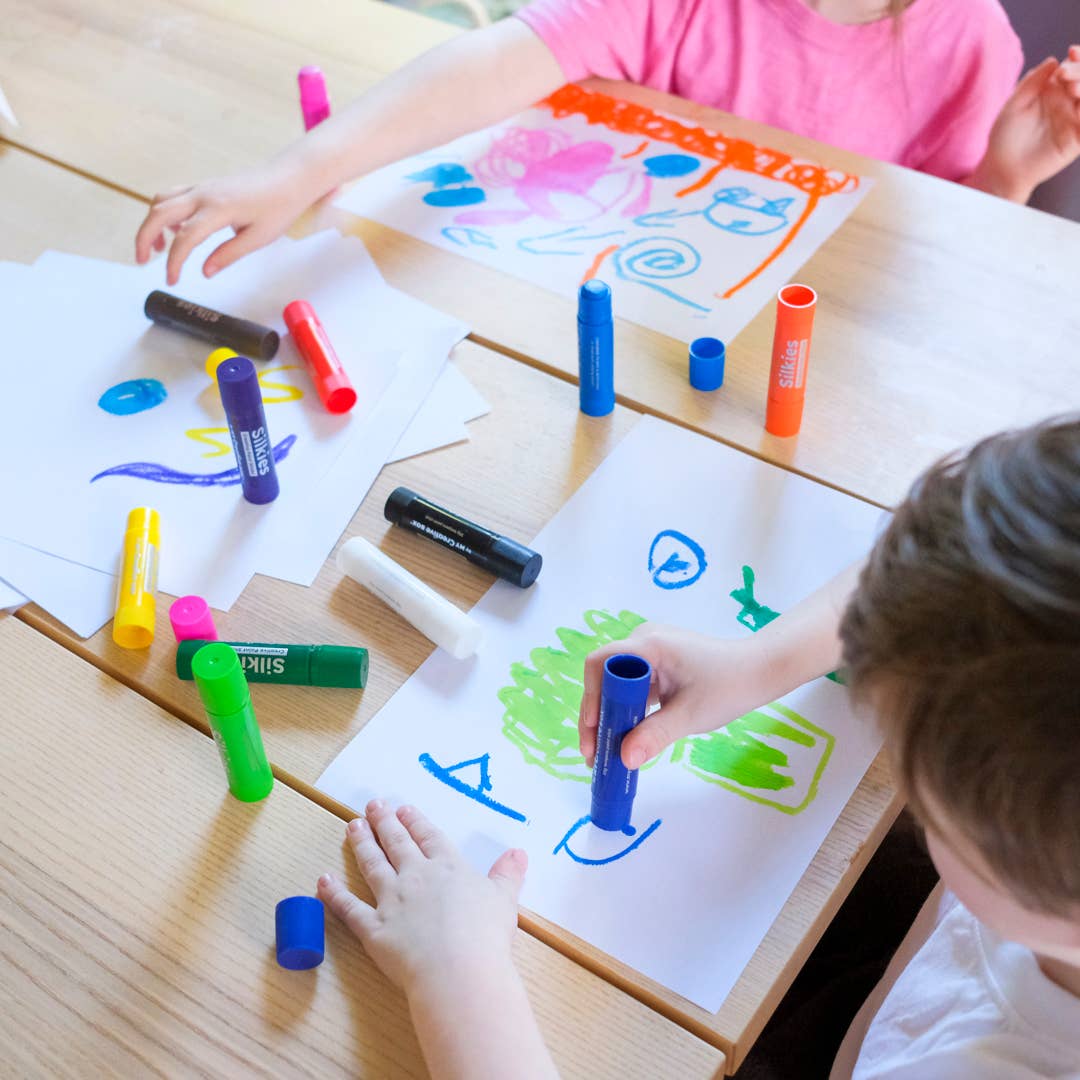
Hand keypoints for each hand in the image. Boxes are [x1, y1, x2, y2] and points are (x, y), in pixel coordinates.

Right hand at [134, 157, 322, 284]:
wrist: (288, 178)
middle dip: (144, 237)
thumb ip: (229, 254)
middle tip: (142, 261)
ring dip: (152, 224)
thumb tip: (204, 271)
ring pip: (162, 201)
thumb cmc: (278, 207)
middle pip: (158, 212)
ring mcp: (201, 188)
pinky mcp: (204, 188)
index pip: (185, 238)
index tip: (171, 280)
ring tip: (159, 250)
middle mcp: (203, 194)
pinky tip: (176, 231)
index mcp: (218, 209)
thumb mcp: (258, 238)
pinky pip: (174, 196)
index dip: (174, 262)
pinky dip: (165, 213)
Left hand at [317, 799, 526, 994]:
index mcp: (447, 867)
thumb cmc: (485, 935)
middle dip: (384, 822)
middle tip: (373, 806)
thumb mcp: (504, 899)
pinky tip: (322, 880)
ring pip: (372, 865)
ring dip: (361, 844)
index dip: (416, 821)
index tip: (404, 809)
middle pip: (397, 843)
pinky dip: (333, 894)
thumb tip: (519, 852)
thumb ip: (508, 874)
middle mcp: (416, 876)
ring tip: (352, 826)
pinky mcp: (373, 929)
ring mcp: (391, 900)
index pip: (429, 837)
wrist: (457, 971)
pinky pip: (348, 908)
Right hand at [578, 626, 770, 769]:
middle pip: (605, 676)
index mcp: (649, 644)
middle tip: (594, 752)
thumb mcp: (689, 715)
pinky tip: (626, 736)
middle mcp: (644, 640)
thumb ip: (655, 735)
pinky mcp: (659, 662)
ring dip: (612, 716)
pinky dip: (628, 710)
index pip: (600, 664)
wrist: (760, 670)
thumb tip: (624, 759)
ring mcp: (651, 650)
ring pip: (618, 684)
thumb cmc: (729, 686)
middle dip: (598, 715)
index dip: (590, 698)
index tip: (593, 732)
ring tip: (606, 751)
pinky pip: (634, 685)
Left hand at [977, 47, 1079, 201]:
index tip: (1072, 52)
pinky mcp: (1078, 139)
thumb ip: (1032, 82)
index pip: (1074, 67)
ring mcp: (1075, 119)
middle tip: (1067, 75)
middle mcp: (1068, 101)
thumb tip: (1053, 60)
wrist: (1002, 167)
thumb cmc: (1005, 136)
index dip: (1079, 57)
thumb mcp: (1014, 105)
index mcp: (1054, 89)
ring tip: (1073, 90)